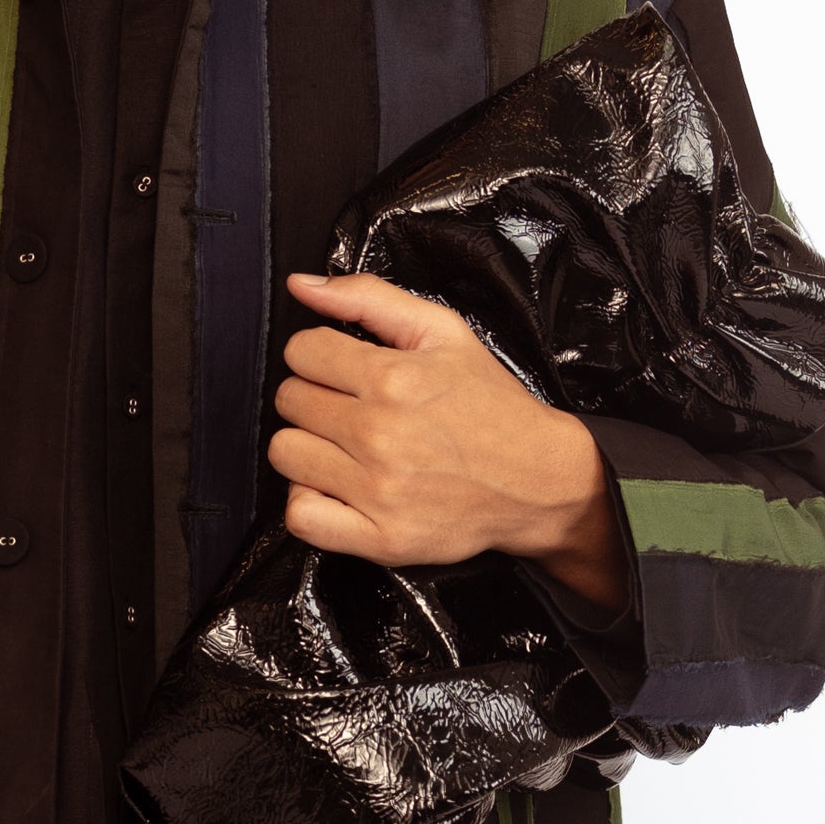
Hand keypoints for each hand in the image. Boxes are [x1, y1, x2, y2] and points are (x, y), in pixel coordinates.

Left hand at [270, 271, 631, 613]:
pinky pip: (301, 517)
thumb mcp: (443, 332)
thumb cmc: (490, 406)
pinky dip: (309, 502)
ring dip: (308, 447)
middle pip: (290, 401)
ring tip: (345, 448)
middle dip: (315, 397)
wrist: (539, 479)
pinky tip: (338, 487)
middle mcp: (382, 434)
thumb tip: (300, 285)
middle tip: (353, 409)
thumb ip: (368, 298)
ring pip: (285, 454)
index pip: (301, 351)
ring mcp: (379, 491)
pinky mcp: (381, 538)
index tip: (344, 370)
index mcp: (394, 377)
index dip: (319, 355)